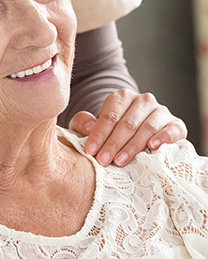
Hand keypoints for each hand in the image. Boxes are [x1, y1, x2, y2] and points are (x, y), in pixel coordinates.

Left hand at [69, 89, 186, 165]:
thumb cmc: (109, 132)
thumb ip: (82, 123)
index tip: (90, 151)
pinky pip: (172, 130)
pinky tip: (152, 147)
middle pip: (128, 123)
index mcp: (122, 97)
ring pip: (147, 127)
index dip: (99, 134)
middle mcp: (143, 100)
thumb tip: (90, 127)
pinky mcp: (176, 124)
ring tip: (120, 161)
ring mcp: (161, 111)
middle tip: (103, 161)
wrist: (136, 137)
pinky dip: (163, 138)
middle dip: (114, 144)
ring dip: (133, 146)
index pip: (109, 115)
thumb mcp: (90, 127)